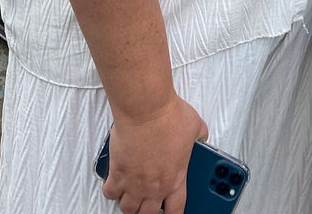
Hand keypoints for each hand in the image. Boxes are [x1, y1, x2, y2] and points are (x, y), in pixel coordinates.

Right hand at [103, 96, 208, 213]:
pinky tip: (114, 182)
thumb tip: (201, 134)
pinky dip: (111, 189)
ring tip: (130, 193)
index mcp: (175, 179)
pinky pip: (110, 192)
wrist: (145, 108)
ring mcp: (134, 182)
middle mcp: (154, 186)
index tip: (169, 212)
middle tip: (146, 201)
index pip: (175, 210)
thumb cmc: (167, 115)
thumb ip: (199, 135)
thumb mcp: (195, 125)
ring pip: (127, 207)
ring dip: (128, 202)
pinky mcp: (117, 172)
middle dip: (146, 209)